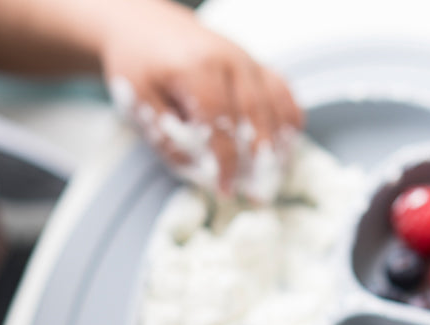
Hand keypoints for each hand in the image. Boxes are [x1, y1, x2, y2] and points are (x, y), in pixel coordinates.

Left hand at [101, 0, 302, 200]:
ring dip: (279, 147)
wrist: (146, 24)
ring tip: (276, 179)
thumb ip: (168, 138)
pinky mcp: (255, 61)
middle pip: (255, 117)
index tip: (225, 190)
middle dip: (259, 163)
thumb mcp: (139, 102)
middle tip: (260, 196)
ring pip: (275, 106)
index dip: (225, 163)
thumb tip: (200, 172)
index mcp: (196, 68)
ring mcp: (246, 58)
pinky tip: (288, 145)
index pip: (219, 125)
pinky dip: (290, 118)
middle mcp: (228, 59)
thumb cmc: (139, 66)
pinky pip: (283, 91)